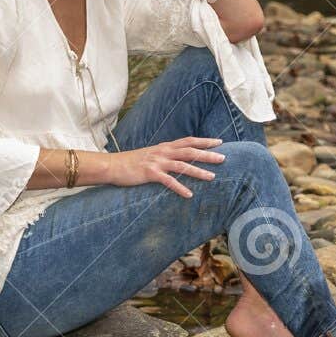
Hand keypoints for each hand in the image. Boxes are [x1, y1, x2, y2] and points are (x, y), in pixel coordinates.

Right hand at [110, 136, 224, 196]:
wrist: (112, 166)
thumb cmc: (131, 162)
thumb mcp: (151, 155)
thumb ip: (165, 155)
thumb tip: (178, 158)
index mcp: (164, 147)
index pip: (188, 141)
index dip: (204, 141)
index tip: (219, 142)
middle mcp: (163, 152)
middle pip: (190, 151)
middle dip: (207, 154)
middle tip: (223, 158)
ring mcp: (157, 162)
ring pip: (182, 165)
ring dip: (198, 171)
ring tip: (212, 177)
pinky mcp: (150, 174)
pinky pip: (168, 181)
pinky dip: (180, 188)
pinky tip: (189, 195)